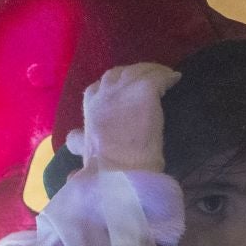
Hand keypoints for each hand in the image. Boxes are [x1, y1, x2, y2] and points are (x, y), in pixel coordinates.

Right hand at [65, 62, 181, 172]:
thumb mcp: (85, 154)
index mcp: (90, 109)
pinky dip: (166, 76)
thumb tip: (70, 174)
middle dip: (129, 74)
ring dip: (150, 71)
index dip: (110, 87)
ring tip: (164, 74)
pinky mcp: (143, 90)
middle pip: (116, 75)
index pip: (96, 89)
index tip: (120, 91)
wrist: (123, 170)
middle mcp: (104, 95)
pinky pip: (157, 77)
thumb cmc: (106, 167)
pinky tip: (175, 77)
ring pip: (137, 72)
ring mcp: (123, 90)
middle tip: (144, 78)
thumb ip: (79, 149)